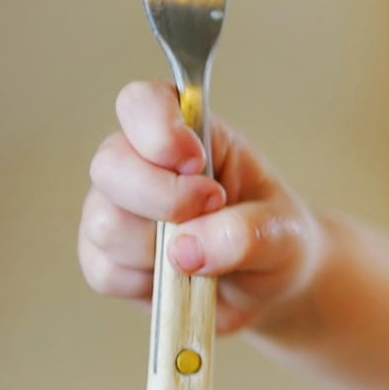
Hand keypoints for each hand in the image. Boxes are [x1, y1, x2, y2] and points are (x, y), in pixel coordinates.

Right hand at [78, 80, 323, 334]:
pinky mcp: (105, 258)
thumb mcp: (283, 231)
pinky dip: (148, 284)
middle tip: (213, 209)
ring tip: (205, 254)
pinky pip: (105, 272)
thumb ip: (245, 232)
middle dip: (161, 198)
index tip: (194, 161)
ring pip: (106, 223)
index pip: (142, 103)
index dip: (157, 128)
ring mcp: (116, 210)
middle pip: (110, 165)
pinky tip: (181, 281)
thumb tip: (185, 250)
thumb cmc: (275, 237)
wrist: (270, 286)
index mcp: (187, 134)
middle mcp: (139, 164)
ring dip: (160, 249)